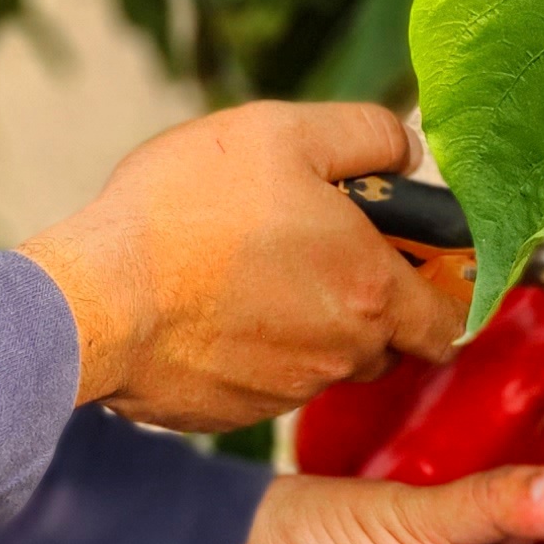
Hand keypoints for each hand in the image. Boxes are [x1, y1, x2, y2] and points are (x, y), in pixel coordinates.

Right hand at [18, 101, 462, 431]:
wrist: (93, 299)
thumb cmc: (185, 211)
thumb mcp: (283, 132)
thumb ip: (366, 135)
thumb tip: (406, 152)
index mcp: (372, 288)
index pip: (449, 319)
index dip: (436, 287)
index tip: (402, 256)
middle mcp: (342, 351)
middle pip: (385, 340)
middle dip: (362, 302)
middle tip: (305, 250)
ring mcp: (286, 390)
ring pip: (321, 360)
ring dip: (303, 325)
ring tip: (242, 273)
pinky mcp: (232, 412)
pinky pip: (261, 381)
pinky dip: (247, 351)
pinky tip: (204, 310)